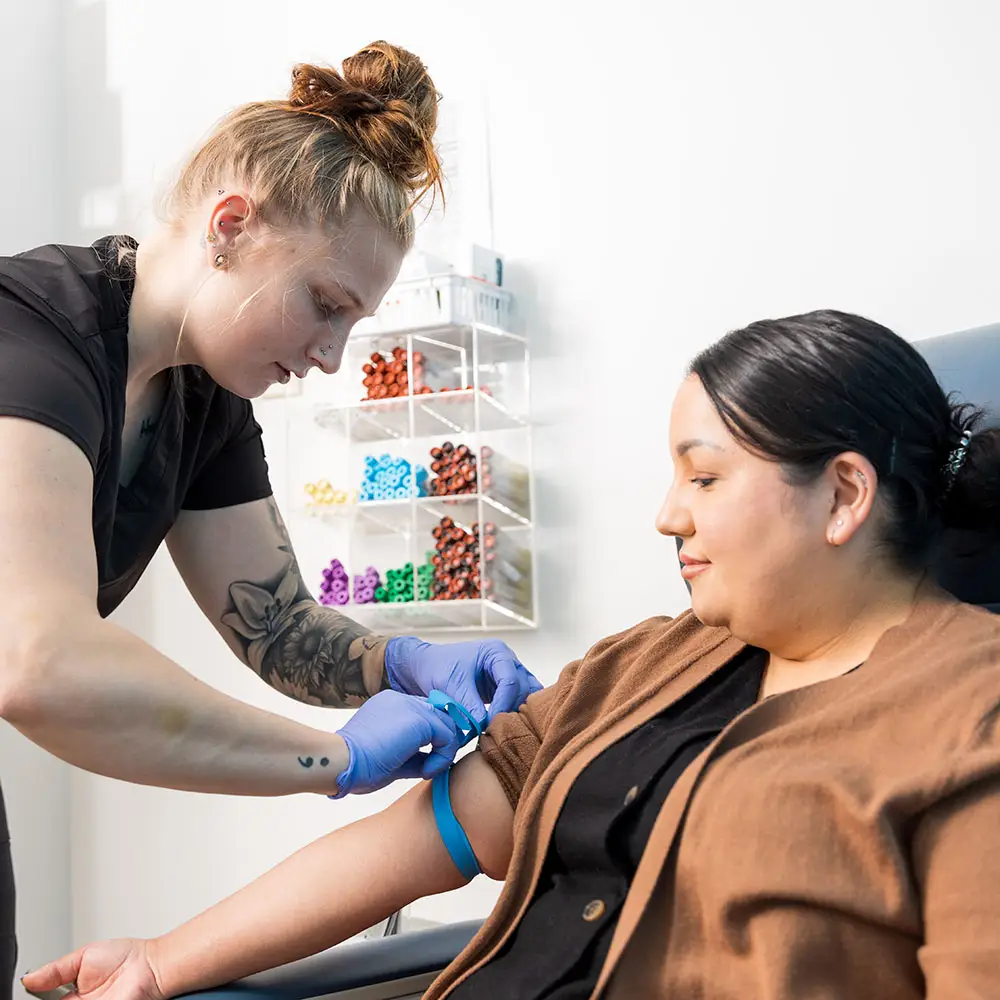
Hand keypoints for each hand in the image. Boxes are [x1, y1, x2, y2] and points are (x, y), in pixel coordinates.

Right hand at [22, 938, 161, 999]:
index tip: (32, 993)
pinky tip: (76, 998)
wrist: (153, 966)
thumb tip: (29, 978)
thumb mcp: (84, 957)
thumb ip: (56, 969)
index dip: (39, 998)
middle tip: (55, 996)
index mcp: (73, 995)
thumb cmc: (127, 957)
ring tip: (72, 996)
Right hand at [333, 689, 461, 796]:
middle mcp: (402, 700)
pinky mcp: (419, 719)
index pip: (423, 715)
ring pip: (447, 724)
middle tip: (432, 767)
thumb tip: (432, 763)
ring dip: (444, 752)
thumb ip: (413, 756)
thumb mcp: (390, 758)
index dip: (432, 738)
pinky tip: (426, 772)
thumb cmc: (356, 766)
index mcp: (390, 705)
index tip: (427, 762)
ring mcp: (410, 706)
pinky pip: (447, 736)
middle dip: (442, 742)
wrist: (340, 760)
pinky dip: (443, 757)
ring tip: (427, 771)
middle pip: (438, 716)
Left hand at [385, 637, 542, 724]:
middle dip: (510, 711)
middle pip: (522, 689)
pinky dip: (515, 715)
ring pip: (525, 697)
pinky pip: (519, 702)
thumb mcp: (451, 685)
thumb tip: (484, 725)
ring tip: (500, 731)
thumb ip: (468, 704)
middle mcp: (508, 661)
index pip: (510, 680)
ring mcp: (509, 674)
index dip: (502, 704)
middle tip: (495, 731)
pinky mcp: (505, 689)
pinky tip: (504, 728)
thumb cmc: (438, 668)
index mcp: (496, 652)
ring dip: (515, 714)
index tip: (489, 724)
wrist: (427, 668)